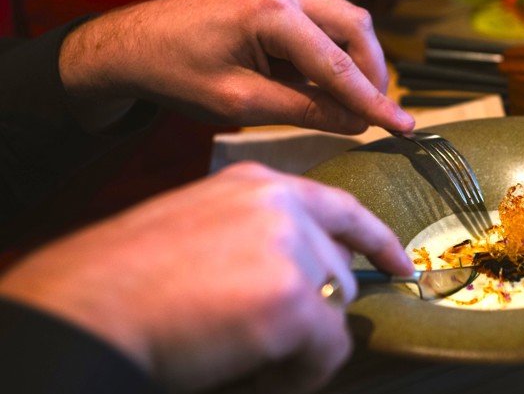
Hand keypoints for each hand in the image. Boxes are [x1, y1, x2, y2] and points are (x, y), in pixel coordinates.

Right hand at [0, 162, 414, 392]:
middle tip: (264, 336)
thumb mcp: (201, 228)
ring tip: (250, 353)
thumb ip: (259, 237)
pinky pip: (328, 350)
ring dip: (302, 343)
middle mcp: (283, 205)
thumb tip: (300, 274)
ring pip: (335, 311)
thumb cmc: (131, 276)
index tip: (399, 263)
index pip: (340, 207)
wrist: (90, 307)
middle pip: (338, 271)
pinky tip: (261, 372)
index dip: (376, 240)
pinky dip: (301, 373)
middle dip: (311, 311)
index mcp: (257, 185)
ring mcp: (292, 246)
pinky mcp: (293, 296)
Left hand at [59, 0, 414, 134]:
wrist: (129, 43)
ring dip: (355, 60)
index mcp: (270, 12)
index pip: (337, 64)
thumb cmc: (174, 74)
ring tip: (349, 102)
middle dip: (372, 72)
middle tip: (374, 114)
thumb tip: (358, 124)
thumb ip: (305, 110)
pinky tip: (322, 80)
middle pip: (355, 26)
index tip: (405, 128)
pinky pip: (323, 18)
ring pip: (345, 19)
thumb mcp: (240, 103)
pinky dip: (333, 51)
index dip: (374, 101)